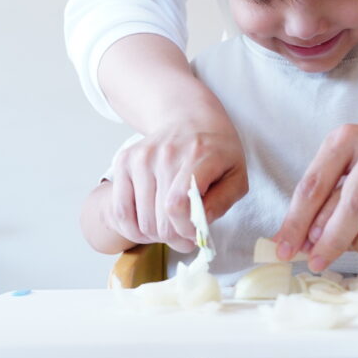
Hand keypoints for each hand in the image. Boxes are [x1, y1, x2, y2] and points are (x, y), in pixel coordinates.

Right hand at [106, 126, 247, 252]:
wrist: (190, 119)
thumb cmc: (217, 151)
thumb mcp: (237, 175)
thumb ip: (223, 201)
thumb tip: (199, 225)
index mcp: (199, 155)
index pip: (178, 204)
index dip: (186, 230)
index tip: (195, 235)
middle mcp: (166, 154)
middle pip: (160, 219)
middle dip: (175, 238)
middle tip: (185, 236)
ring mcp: (141, 157)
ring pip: (141, 221)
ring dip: (156, 236)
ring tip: (170, 228)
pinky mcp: (125, 161)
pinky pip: (120, 211)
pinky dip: (133, 229)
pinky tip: (149, 227)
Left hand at [274, 120, 357, 271]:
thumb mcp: (333, 163)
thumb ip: (314, 201)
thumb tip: (294, 245)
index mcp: (345, 139)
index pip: (315, 185)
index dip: (297, 221)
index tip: (285, 251)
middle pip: (356, 202)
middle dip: (333, 240)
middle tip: (316, 262)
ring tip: (352, 248)